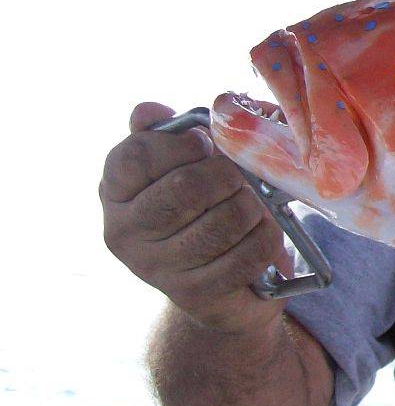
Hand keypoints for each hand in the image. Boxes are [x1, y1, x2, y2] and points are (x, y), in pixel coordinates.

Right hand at [101, 102, 287, 334]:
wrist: (220, 284)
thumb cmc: (200, 207)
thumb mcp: (180, 164)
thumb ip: (165, 132)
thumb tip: (148, 111)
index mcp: (115, 192)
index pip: (136, 156)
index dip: (181, 143)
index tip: (206, 142)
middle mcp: (125, 232)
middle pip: (186, 187)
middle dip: (228, 174)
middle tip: (241, 175)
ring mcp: (157, 268)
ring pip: (224, 221)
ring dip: (254, 206)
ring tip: (256, 203)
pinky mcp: (195, 295)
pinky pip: (248, 255)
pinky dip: (268, 236)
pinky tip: (264, 231)